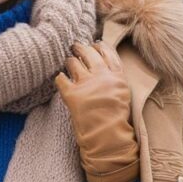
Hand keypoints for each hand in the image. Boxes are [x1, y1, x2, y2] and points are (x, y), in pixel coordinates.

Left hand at [55, 39, 139, 181]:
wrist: (107, 136)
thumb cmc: (116, 119)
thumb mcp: (123, 95)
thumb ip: (114, 78)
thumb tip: (102, 63)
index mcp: (116, 76)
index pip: (107, 52)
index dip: (99, 46)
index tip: (94, 44)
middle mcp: (101, 75)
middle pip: (88, 52)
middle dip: (80, 48)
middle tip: (75, 47)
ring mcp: (85, 84)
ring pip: (73, 62)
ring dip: (70, 61)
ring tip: (68, 63)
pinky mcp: (71, 94)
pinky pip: (60, 78)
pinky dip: (60, 78)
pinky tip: (61, 80)